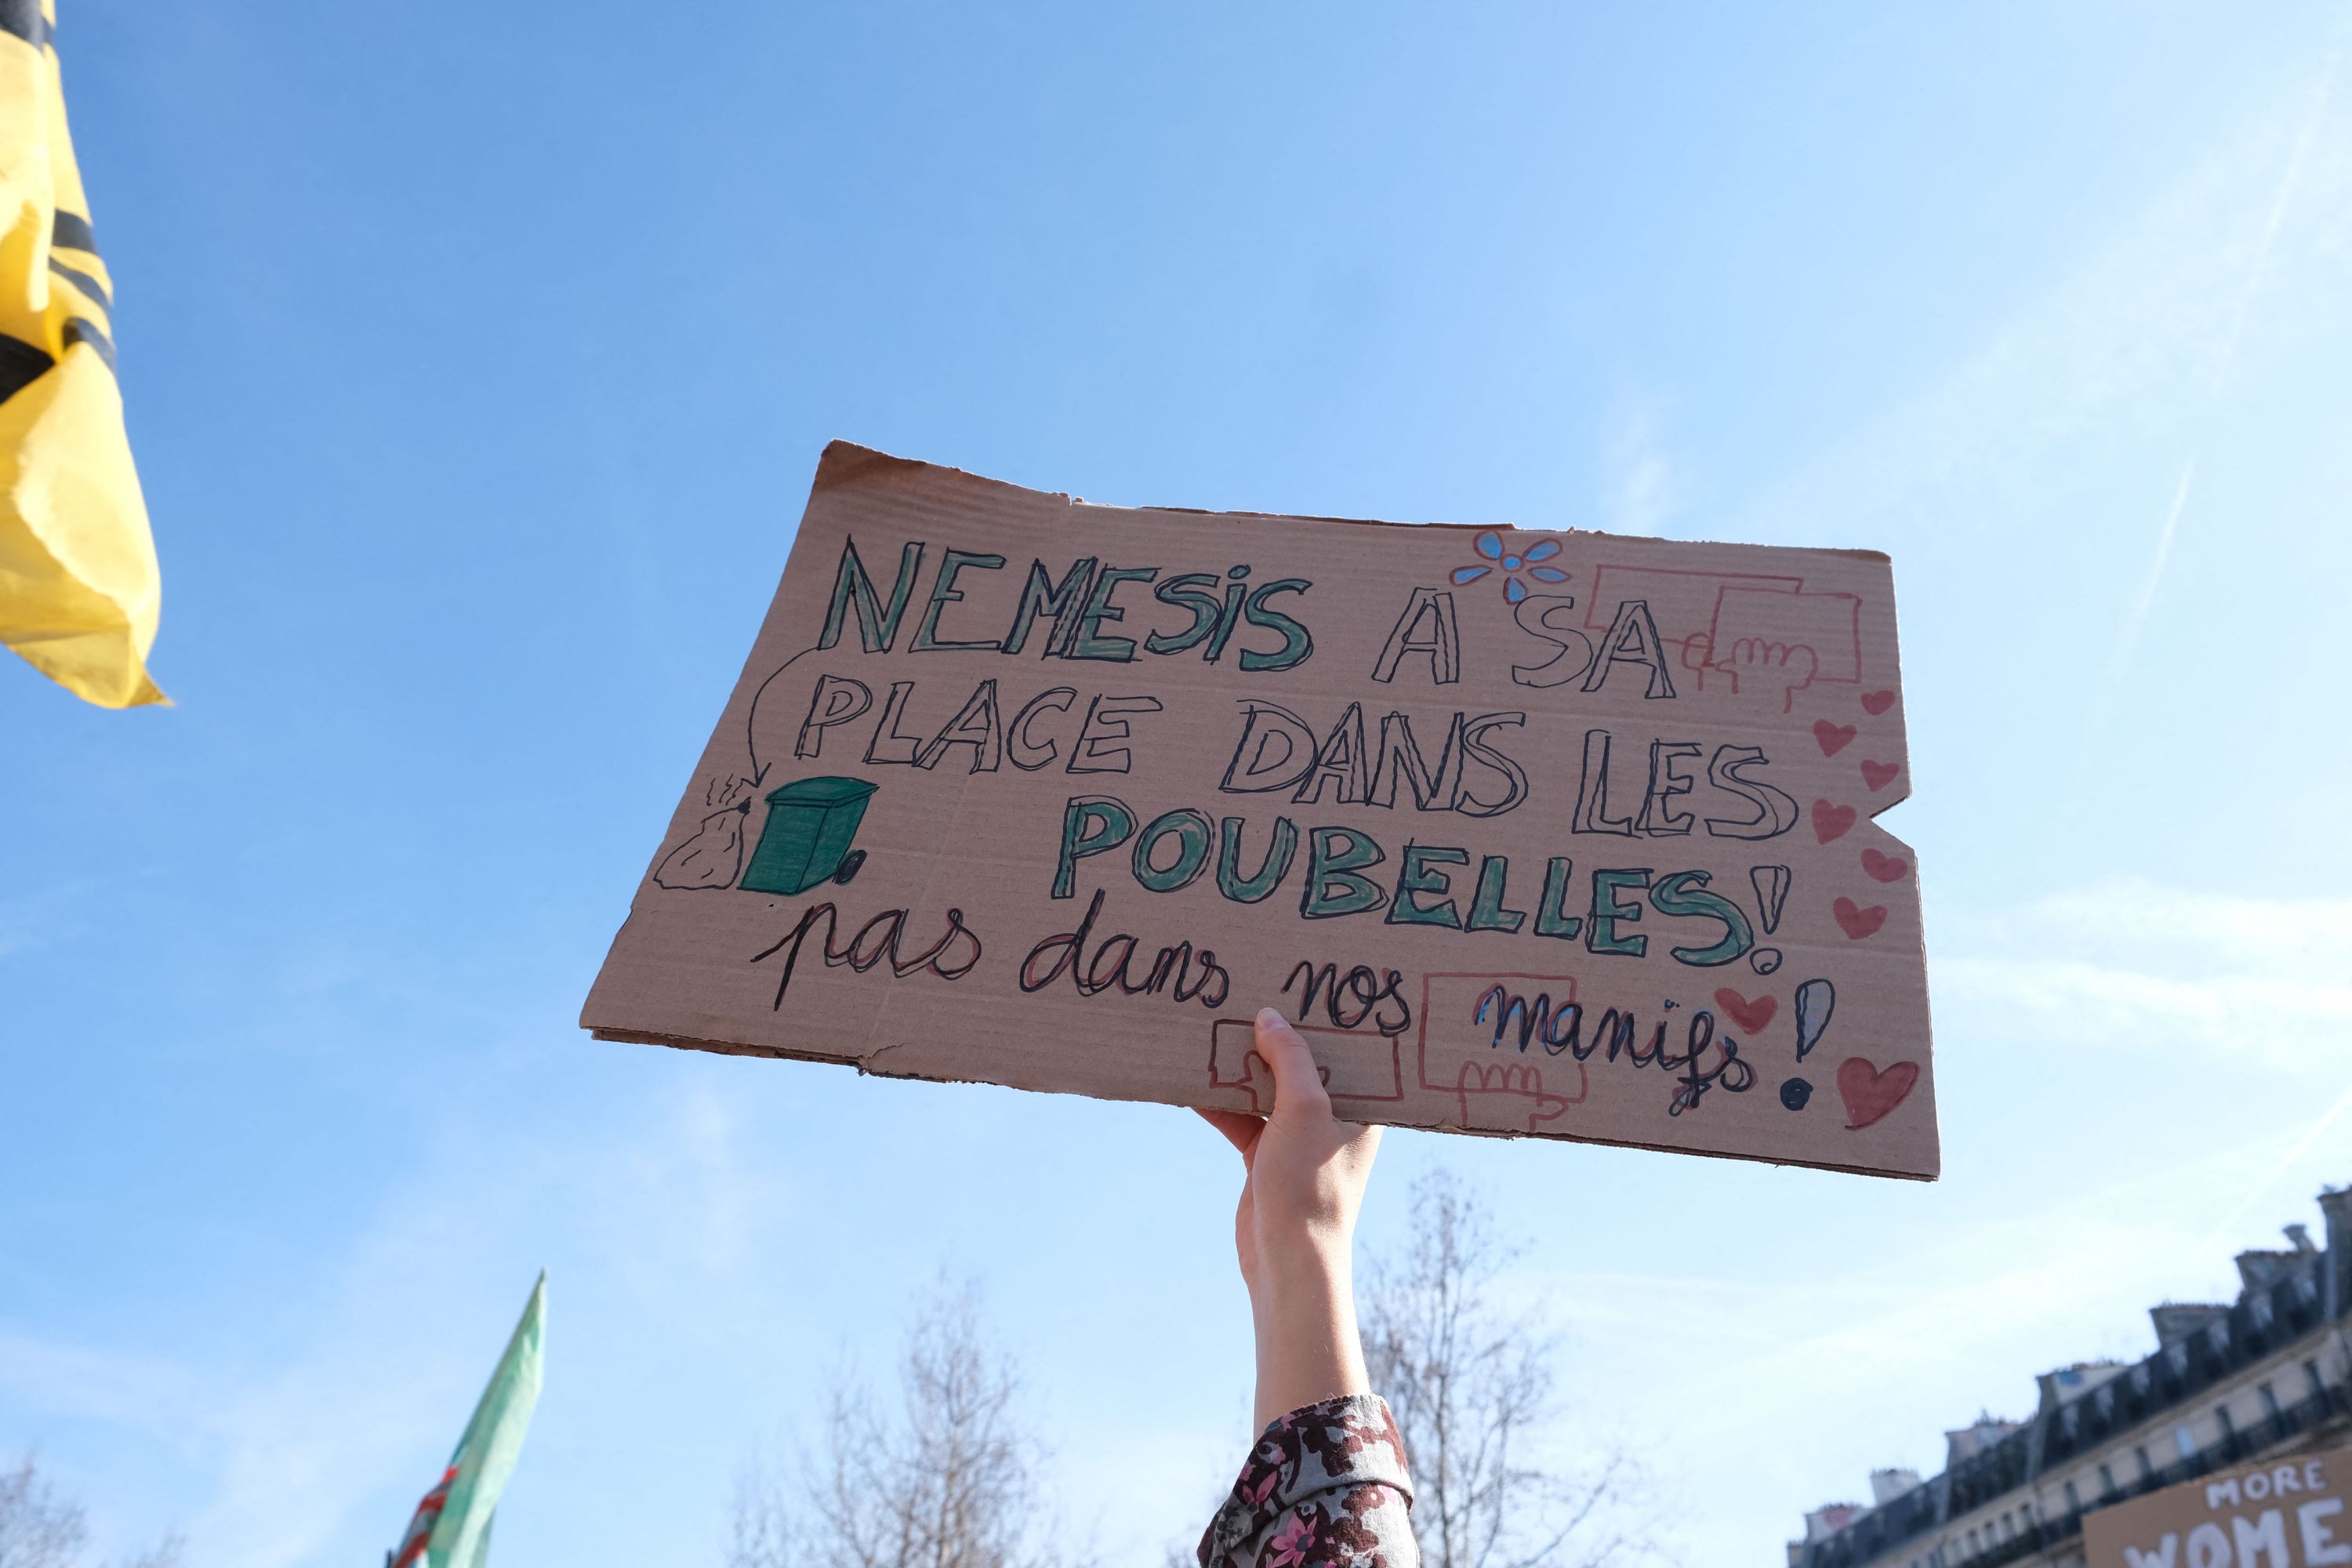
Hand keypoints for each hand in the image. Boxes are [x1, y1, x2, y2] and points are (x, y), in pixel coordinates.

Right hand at [1198, 1008, 1382, 1430]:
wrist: (1287, 1259)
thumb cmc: (1310, 1184)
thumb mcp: (1304, 1108)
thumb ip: (1288, 1059)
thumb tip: (1269, 1016)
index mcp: (1363, 1104)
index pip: (1348, 1047)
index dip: (1328, 1016)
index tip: (1305, 980)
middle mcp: (1334, 1117)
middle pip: (1302, 1063)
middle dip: (1276, 1035)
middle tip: (1251, 992)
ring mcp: (1298, 1138)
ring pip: (1266, 1089)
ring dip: (1240, 1066)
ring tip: (1214, 1027)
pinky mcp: (1265, 1158)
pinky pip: (1240, 1117)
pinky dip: (1218, 1102)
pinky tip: (1190, 1081)